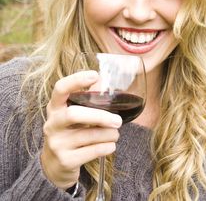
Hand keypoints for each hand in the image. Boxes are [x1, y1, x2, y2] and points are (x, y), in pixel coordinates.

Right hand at [40, 71, 121, 189]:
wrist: (55, 165)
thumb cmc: (70, 131)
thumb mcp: (73, 114)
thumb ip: (86, 100)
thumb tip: (104, 82)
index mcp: (55, 107)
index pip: (60, 89)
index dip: (76, 80)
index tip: (94, 75)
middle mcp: (52, 124)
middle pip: (74, 114)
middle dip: (100, 116)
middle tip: (118, 120)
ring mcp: (57, 143)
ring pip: (88, 135)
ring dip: (108, 134)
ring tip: (115, 134)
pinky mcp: (65, 160)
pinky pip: (92, 151)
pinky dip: (106, 147)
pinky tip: (110, 145)